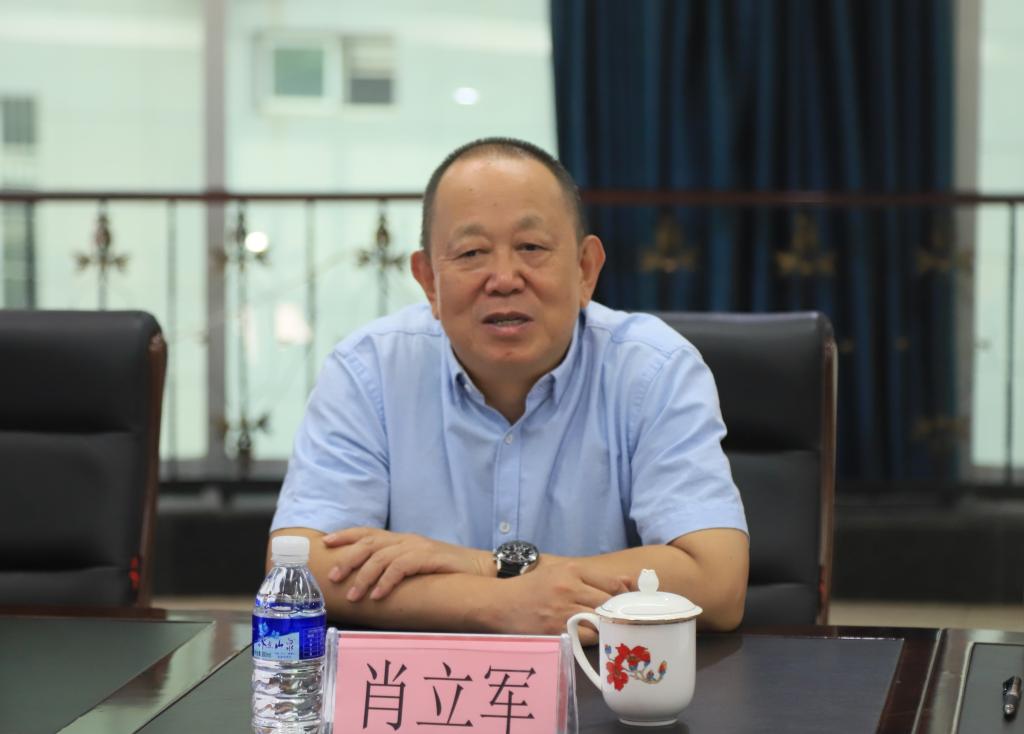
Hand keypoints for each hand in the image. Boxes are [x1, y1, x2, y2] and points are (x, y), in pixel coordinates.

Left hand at [322, 527, 489, 601]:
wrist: (480, 569)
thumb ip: (395, 568)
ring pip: (383, 557)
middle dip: (348, 558)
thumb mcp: (416, 566)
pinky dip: (387, 581)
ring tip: (354, 595)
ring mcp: (418, 547)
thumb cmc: (446, 572)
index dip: (346, 535)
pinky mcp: (430, 558)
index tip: (325, 542)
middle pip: (370, 543)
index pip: (368, 532)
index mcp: (401, 539)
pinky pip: (402, 567)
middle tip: (333, 576)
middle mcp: (407, 539)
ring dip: (365, 576)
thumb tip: (368, 584)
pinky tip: (378, 596)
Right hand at [489, 561, 630, 643]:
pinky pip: (586, 638)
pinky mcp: (555, 630)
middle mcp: (569, 588)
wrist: (500, 602)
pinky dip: (592, 638)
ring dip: (606, 627)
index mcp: (573, 570)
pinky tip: (588, 636)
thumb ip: (593, 576)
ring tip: (605, 628)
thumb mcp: (561, 571)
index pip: (614, 584)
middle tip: (623, 619)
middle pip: (609, 603)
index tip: (632, 602)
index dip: (627, 595)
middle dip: (619, 612)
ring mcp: (562, 610)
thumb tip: (628, 582)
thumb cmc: (533, 587)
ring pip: (600, 622)